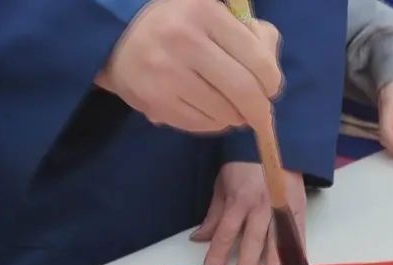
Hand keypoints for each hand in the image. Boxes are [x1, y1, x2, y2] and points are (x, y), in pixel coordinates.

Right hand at [96, 0, 281, 133]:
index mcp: (205, 13)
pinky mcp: (154, 101)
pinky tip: (211, 113)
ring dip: (236, 117)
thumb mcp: (217, 14)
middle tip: (261, 114)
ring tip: (232, 110)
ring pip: (223, 112)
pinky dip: (214, 124)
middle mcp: (184, 41)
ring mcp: (166, 74)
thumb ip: (253, 36)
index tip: (271, 89)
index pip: (258, 60)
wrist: (119, 36)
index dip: (272, 82)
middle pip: (243, 91)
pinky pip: (200, 124)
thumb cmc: (182, 25)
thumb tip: (271, 78)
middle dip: (259, 109)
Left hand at [190, 162, 305, 264]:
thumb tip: (198, 238)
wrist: (272, 144)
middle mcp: (261, 205)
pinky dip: (297, 250)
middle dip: (246, 262)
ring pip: (277, 238)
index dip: (216, 254)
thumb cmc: (243, 165)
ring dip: (274, 260)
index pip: (225, 232)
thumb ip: (214, 215)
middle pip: (252, 238)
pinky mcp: (298, 207)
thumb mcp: (222, 185)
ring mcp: (281, 206)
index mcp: (239, 200)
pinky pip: (298, 232)